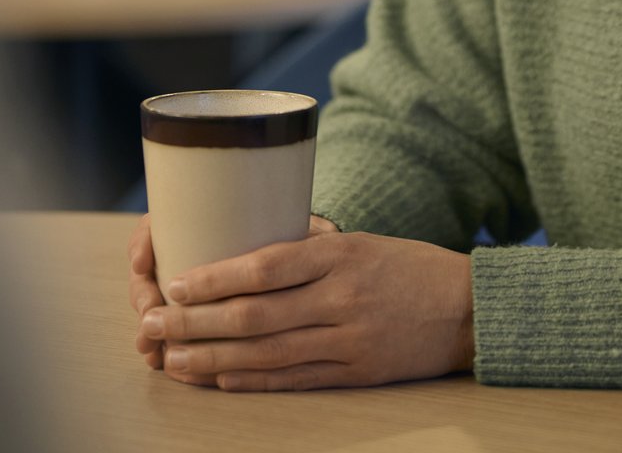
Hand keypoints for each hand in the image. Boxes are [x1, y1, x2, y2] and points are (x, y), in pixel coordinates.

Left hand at [131, 216, 473, 390]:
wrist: (468, 308)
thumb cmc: (409, 265)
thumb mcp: (361, 240)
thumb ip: (312, 246)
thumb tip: (251, 242)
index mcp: (340, 254)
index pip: (266, 265)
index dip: (216, 278)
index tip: (176, 281)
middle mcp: (341, 296)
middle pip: (255, 315)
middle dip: (196, 322)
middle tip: (153, 325)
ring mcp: (349, 339)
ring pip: (266, 353)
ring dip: (212, 359)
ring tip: (172, 358)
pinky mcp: (357, 372)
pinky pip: (294, 379)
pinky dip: (252, 381)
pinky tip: (219, 380)